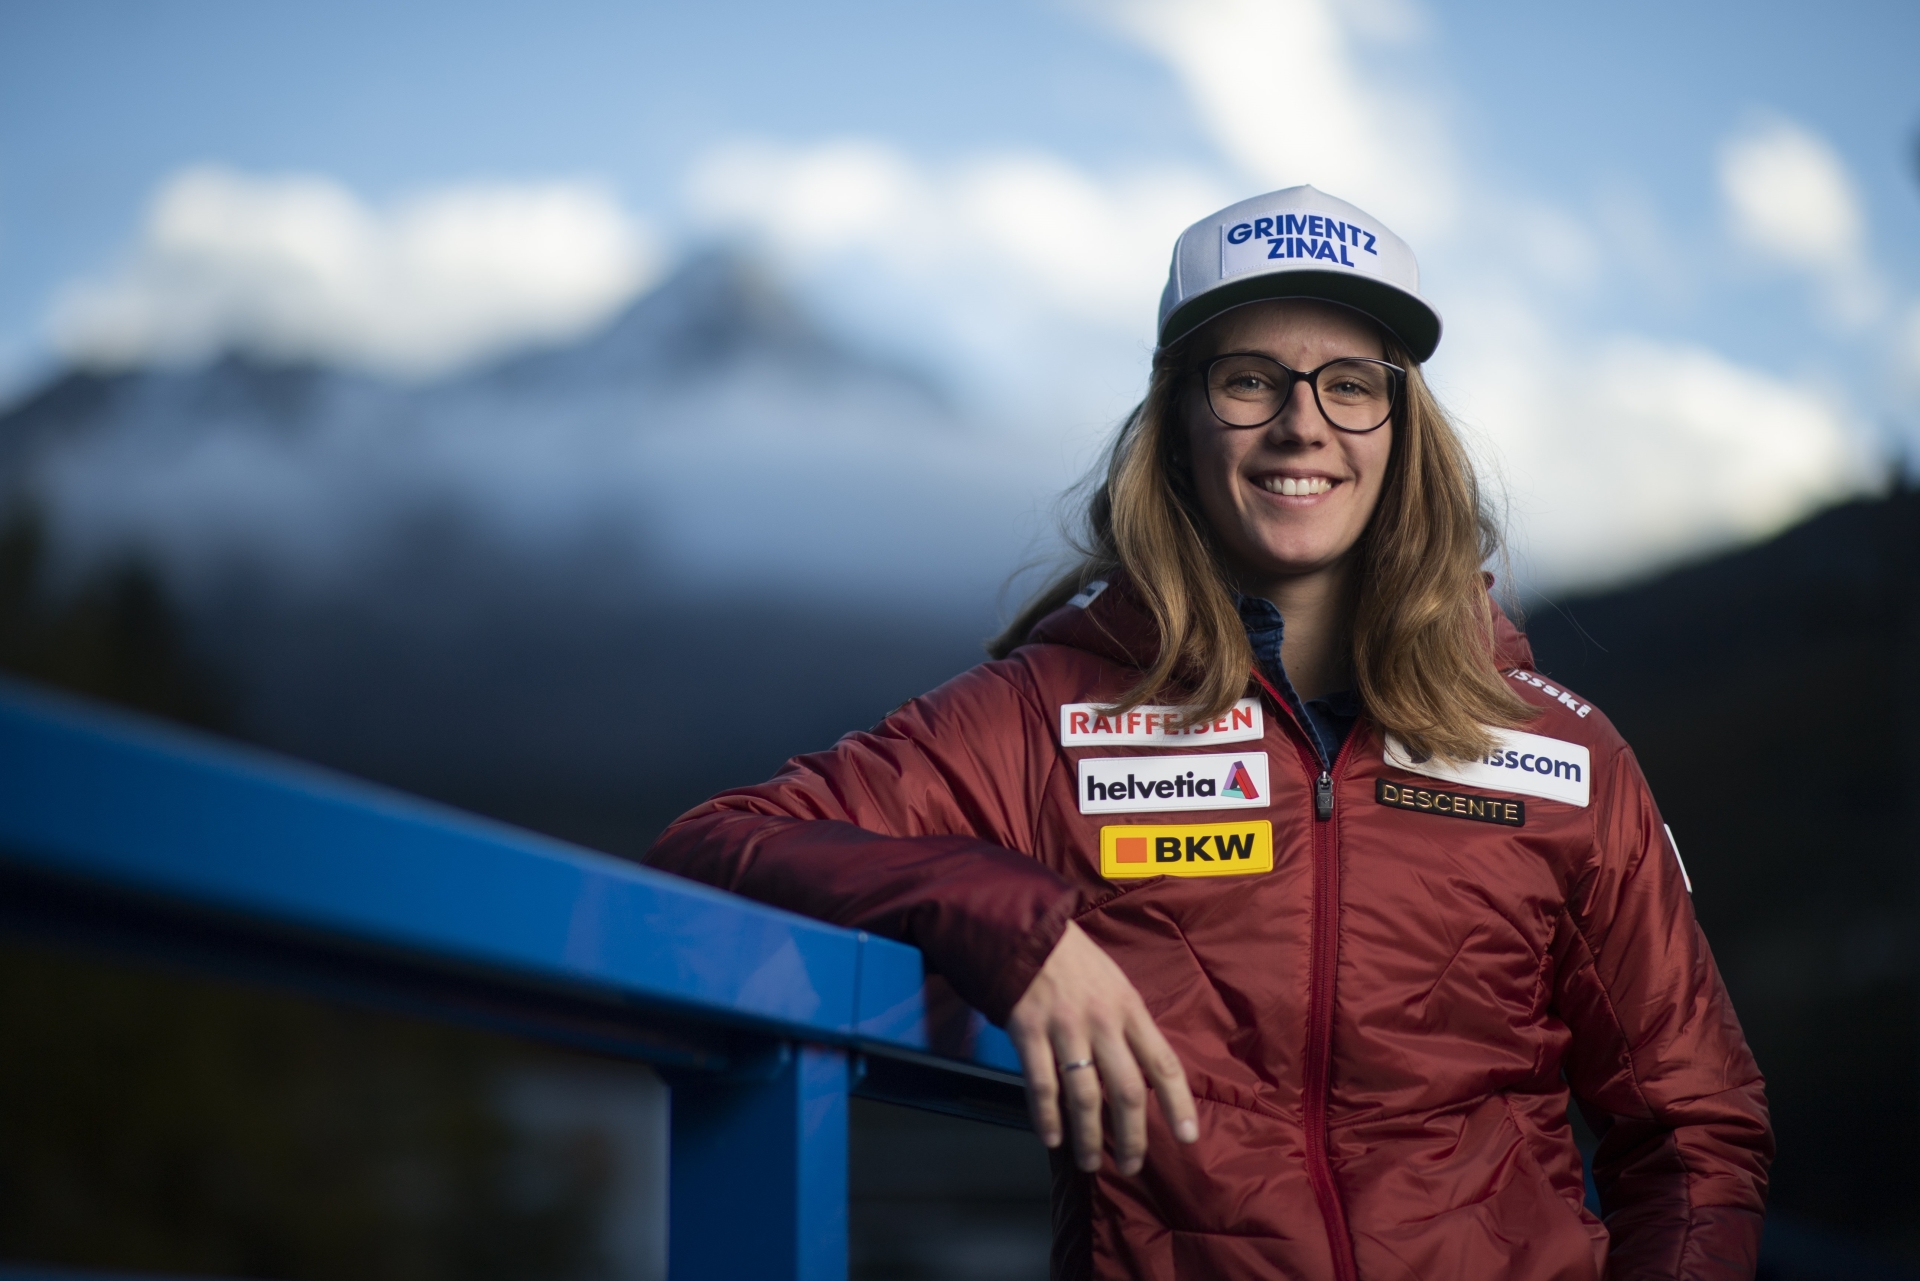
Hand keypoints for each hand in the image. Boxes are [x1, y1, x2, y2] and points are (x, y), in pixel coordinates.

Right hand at [1006, 920, 1198, 1174]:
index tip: (1188, 1137)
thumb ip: (1128, 1025)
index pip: (1163, 1062)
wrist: (1025, 930)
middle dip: (1132, 1135)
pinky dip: (1047, 1117)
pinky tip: (1052, 1138)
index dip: (1178, 1103)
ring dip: (1089, 1136)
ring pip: (1084, 1096)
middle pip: (1127, 1090)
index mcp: (1129, 1008)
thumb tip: (1143, 1072)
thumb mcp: (1115, 983)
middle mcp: (1102, 1022)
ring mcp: (1065, 1028)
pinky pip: (1041, 1084)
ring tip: (1090, 1162)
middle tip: (1132, 1164)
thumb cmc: (1074, 959)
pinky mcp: (1029, 1031)